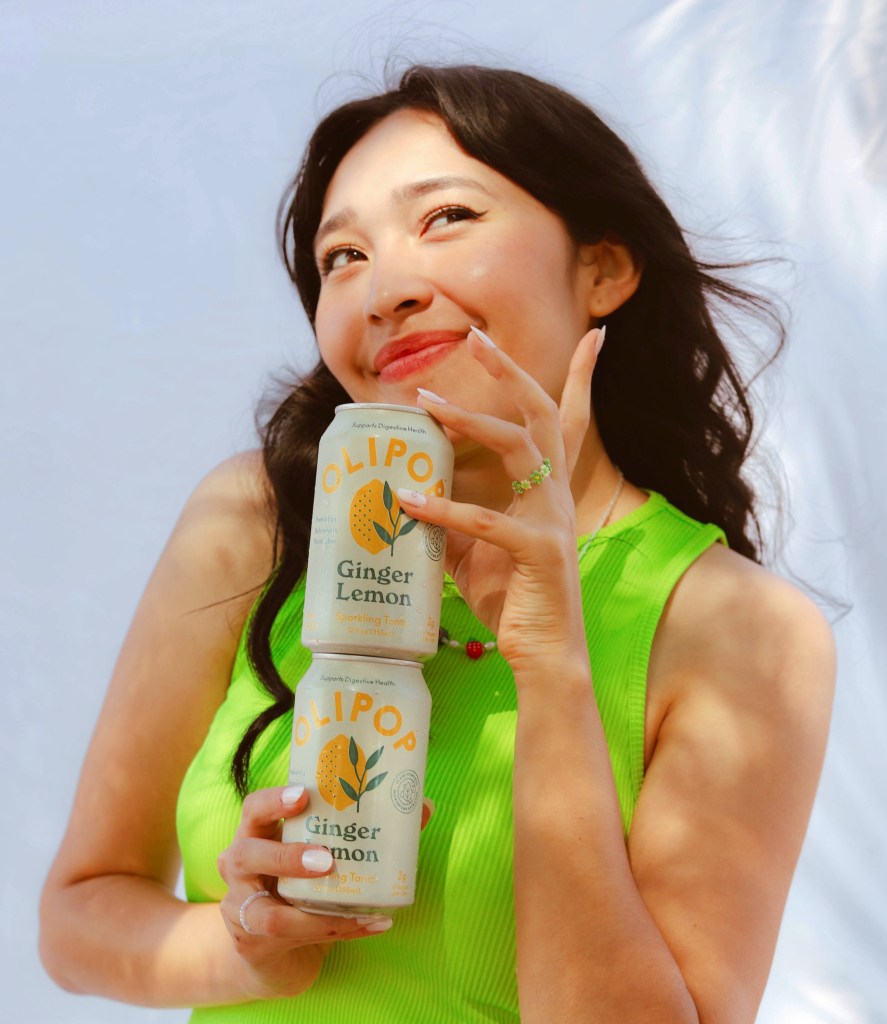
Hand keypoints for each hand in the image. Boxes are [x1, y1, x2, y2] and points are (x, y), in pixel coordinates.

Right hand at [216, 784, 392, 999]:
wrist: (272, 954)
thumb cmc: (300, 891)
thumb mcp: (323, 857)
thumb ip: (366, 832)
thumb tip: (422, 806)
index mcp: (257, 836)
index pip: (253, 809)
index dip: (273, 800)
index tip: (304, 794)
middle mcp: (240, 869)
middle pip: (242, 854)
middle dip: (285, 855)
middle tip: (326, 857)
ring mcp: (241, 910)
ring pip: (262, 911)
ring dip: (308, 909)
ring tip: (347, 902)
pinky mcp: (253, 945)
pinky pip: (292, 939)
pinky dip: (337, 929)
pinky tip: (372, 923)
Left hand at [401, 326, 602, 670]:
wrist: (544, 658)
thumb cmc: (514, 602)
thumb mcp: (474, 554)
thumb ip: (451, 522)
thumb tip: (410, 498)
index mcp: (549, 492)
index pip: (570, 423)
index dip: (582, 379)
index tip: (594, 336)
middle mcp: (557, 496)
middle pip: (543, 414)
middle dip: (512, 372)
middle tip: (475, 338)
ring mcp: (553, 521)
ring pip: (519, 446)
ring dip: (470, 419)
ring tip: (427, 403)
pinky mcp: (539, 552)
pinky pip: (487, 520)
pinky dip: (444, 509)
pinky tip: (409, 502)